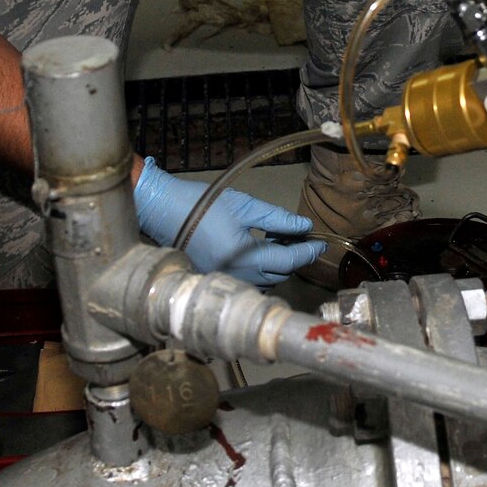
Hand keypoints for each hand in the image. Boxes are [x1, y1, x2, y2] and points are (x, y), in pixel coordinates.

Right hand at [133, 157, 324, 285]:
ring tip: (275, 238)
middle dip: (292, 256)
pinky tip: (256, 249)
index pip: (288, 261)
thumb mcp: (245, 206)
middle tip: (295, 233)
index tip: (321, 243)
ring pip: (265, 282)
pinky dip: (259, 269)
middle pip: (279, 274)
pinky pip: (249, 282)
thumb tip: (305, 226)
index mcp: (245, 257)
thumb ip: (277, 218)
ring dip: (276, 264)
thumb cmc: (204, 204)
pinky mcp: (216, 280)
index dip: (308, 252)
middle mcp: (237, 276)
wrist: (164, 211)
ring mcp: (226, 281)